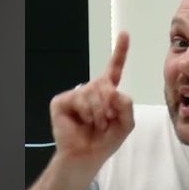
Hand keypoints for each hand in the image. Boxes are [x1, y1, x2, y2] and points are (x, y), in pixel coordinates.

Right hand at [50, 31, 133, 168]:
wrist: (86, 156)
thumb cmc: (105, 141)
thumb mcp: (125, 124)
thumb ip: (127, 105)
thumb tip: (114, 90)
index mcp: (106, 93)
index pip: (114, 69)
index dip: (120, 51)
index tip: (124, 33)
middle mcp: (90, 90)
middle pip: (106, 83)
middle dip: (110, 105)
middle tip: (106, 121)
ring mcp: (75, 94)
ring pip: (93, 92)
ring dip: (99, 113)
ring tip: (96, 125)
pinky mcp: (61, 101)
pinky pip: (79, 98)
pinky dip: (87, 113)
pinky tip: (84, 122)